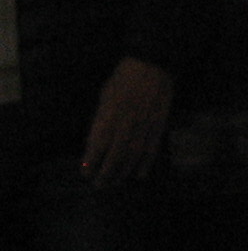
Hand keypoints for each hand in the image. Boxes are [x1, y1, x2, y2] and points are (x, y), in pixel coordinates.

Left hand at [80, 57, 172, 187]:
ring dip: (124, 172)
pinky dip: (145, 163)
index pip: (99, 142)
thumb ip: (102, 118)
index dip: (91, 160)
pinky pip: (152, 148)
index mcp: (110, 113)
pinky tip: (139, 174)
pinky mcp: (159, 125)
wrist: (153, 66)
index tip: (85, 172)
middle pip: (116, 154)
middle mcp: (127, 122)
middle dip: (106, 172)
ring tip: (115, 183)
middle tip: (99, 185)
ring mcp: (145, 125)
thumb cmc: (124, 78)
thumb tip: (97, 141)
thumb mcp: (105, 95)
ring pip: (134, 155)